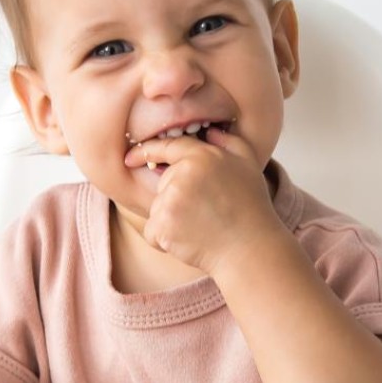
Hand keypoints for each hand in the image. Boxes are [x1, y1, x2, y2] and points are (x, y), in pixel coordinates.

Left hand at [123, 128, 283, 272]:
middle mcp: (183, 174)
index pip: (167, 147)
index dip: (146, 150)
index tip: (130, 158)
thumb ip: (228, 142)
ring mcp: (170, 200)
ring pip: (157, 208)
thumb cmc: (251, 208)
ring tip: (201, 226)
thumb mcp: (248, 164)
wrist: (250, 249)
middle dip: (177, 197)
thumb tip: (209, 133)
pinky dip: (164, 239)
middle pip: (163, 183)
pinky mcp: (162, 225)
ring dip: (172, 219)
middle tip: (207, 211)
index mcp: (202, 156)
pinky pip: (152, 231)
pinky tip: (189, 241)